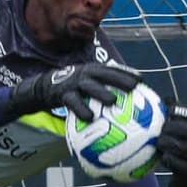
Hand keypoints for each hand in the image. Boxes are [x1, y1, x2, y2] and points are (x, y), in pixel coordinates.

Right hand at [7, 62, 140, 121]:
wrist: (46, 86)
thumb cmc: (74, 88)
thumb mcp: (88, 83)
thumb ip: (103, 88)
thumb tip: (126, 103)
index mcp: (93, 70)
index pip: (113, 69)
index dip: (127, 73)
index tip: (141, 80)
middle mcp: (85, 73)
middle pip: (105, 75)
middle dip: (120, 79)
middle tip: (134, 87)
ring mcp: (74, 83)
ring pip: (90, 87)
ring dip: (102, 93)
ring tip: (113, 101)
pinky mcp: (64, 94)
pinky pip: (74, 102)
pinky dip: (82, 109)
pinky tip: (90, 118)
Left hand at [157, 100, 186, 186]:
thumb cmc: (174, 157)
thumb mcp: (170, 141)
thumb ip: (160, 126)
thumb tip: (140, 108)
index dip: (183, 112)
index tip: (168, 109)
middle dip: (178, 127)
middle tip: (162, 128)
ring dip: (174, 144)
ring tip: (159, 142)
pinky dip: (175, 161)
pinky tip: (163, 157)